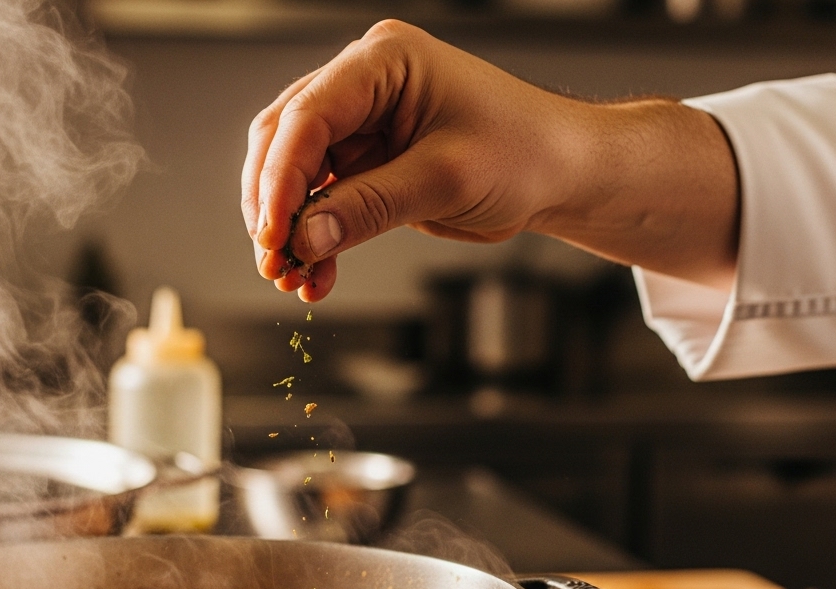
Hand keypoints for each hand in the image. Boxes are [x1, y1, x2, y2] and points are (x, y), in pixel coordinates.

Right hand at [242, 21, 738, 301]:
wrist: (563, 173)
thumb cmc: (526, 152)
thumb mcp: (447, 179)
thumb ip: (371, 206)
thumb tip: (305, 238)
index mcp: (383, 62)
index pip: (308, 115)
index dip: (280, 179)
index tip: (272, 234)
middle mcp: (362, 85)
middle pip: (285, 141)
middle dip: (275, 207)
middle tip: (275, 262)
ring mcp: (362, 124)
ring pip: (296, 176)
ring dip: (290, 231)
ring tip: (293, 279)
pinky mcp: (368, 163)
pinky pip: (323, 202)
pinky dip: (316, 240)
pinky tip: (316, 276)